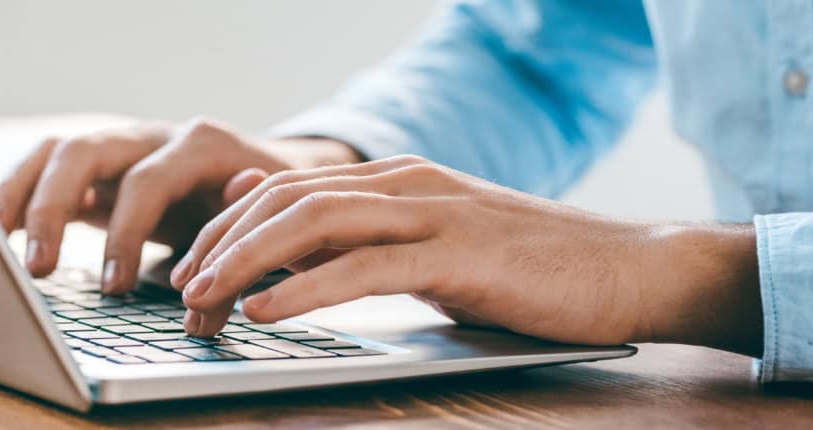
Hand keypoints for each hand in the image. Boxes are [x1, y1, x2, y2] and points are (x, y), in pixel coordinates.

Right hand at [0, 117, 361, 293]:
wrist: (273, 176)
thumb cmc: (267, 207)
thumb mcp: (265, 225)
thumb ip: (240, 249)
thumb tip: (212, 278)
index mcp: (199, 145)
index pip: (147, 181)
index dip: (126, 234)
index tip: (114, 287)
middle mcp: (152, 137)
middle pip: (84, 151)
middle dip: (53, 208)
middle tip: (39, 268)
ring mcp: (120, 148)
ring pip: (55, 152)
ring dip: (21, 193)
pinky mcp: (99, 170)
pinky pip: (46, 169)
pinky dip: (18, 194)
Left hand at [171, 155, 762, 354]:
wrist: (631, 270)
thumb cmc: (528, 271)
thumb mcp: (430, 249)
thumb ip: (359, 238)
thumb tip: (278, 233)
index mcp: (396, 181)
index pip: (286, 189)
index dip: (228, 226)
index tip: (190, 267)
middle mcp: (406, 185)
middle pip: (286, 199)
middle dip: (222, 242)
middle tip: (181, 288)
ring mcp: (433, 214)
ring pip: (314, 223)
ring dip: (247, 261)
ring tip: (203, 297)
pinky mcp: (459, 255)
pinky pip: (364, 268)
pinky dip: (304, 289)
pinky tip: (265, 310)